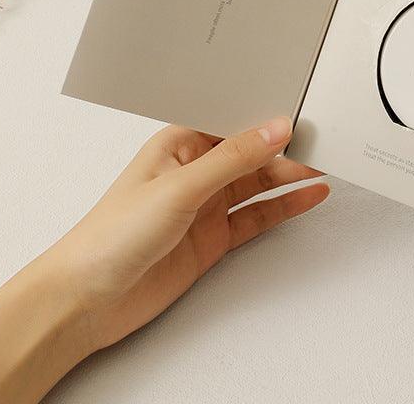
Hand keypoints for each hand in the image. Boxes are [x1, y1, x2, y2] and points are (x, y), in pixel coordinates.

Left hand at [0, 118, 327, 403]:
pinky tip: (307, 196)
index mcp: (179, 144)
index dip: (267, 116)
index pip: (233, 122)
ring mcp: (206, 205)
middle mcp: (195, 172)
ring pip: (258, 184)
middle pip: (251, 154)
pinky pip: (257, 217)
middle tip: (324, 142)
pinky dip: (284, 207)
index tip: (302, 112)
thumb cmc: (111, 236)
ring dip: (290, 176)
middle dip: (286, 148)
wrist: (88, 300)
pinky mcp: (214, 237)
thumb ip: (233, 159)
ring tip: (325, 166)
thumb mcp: (180, 187)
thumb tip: (275, 129)